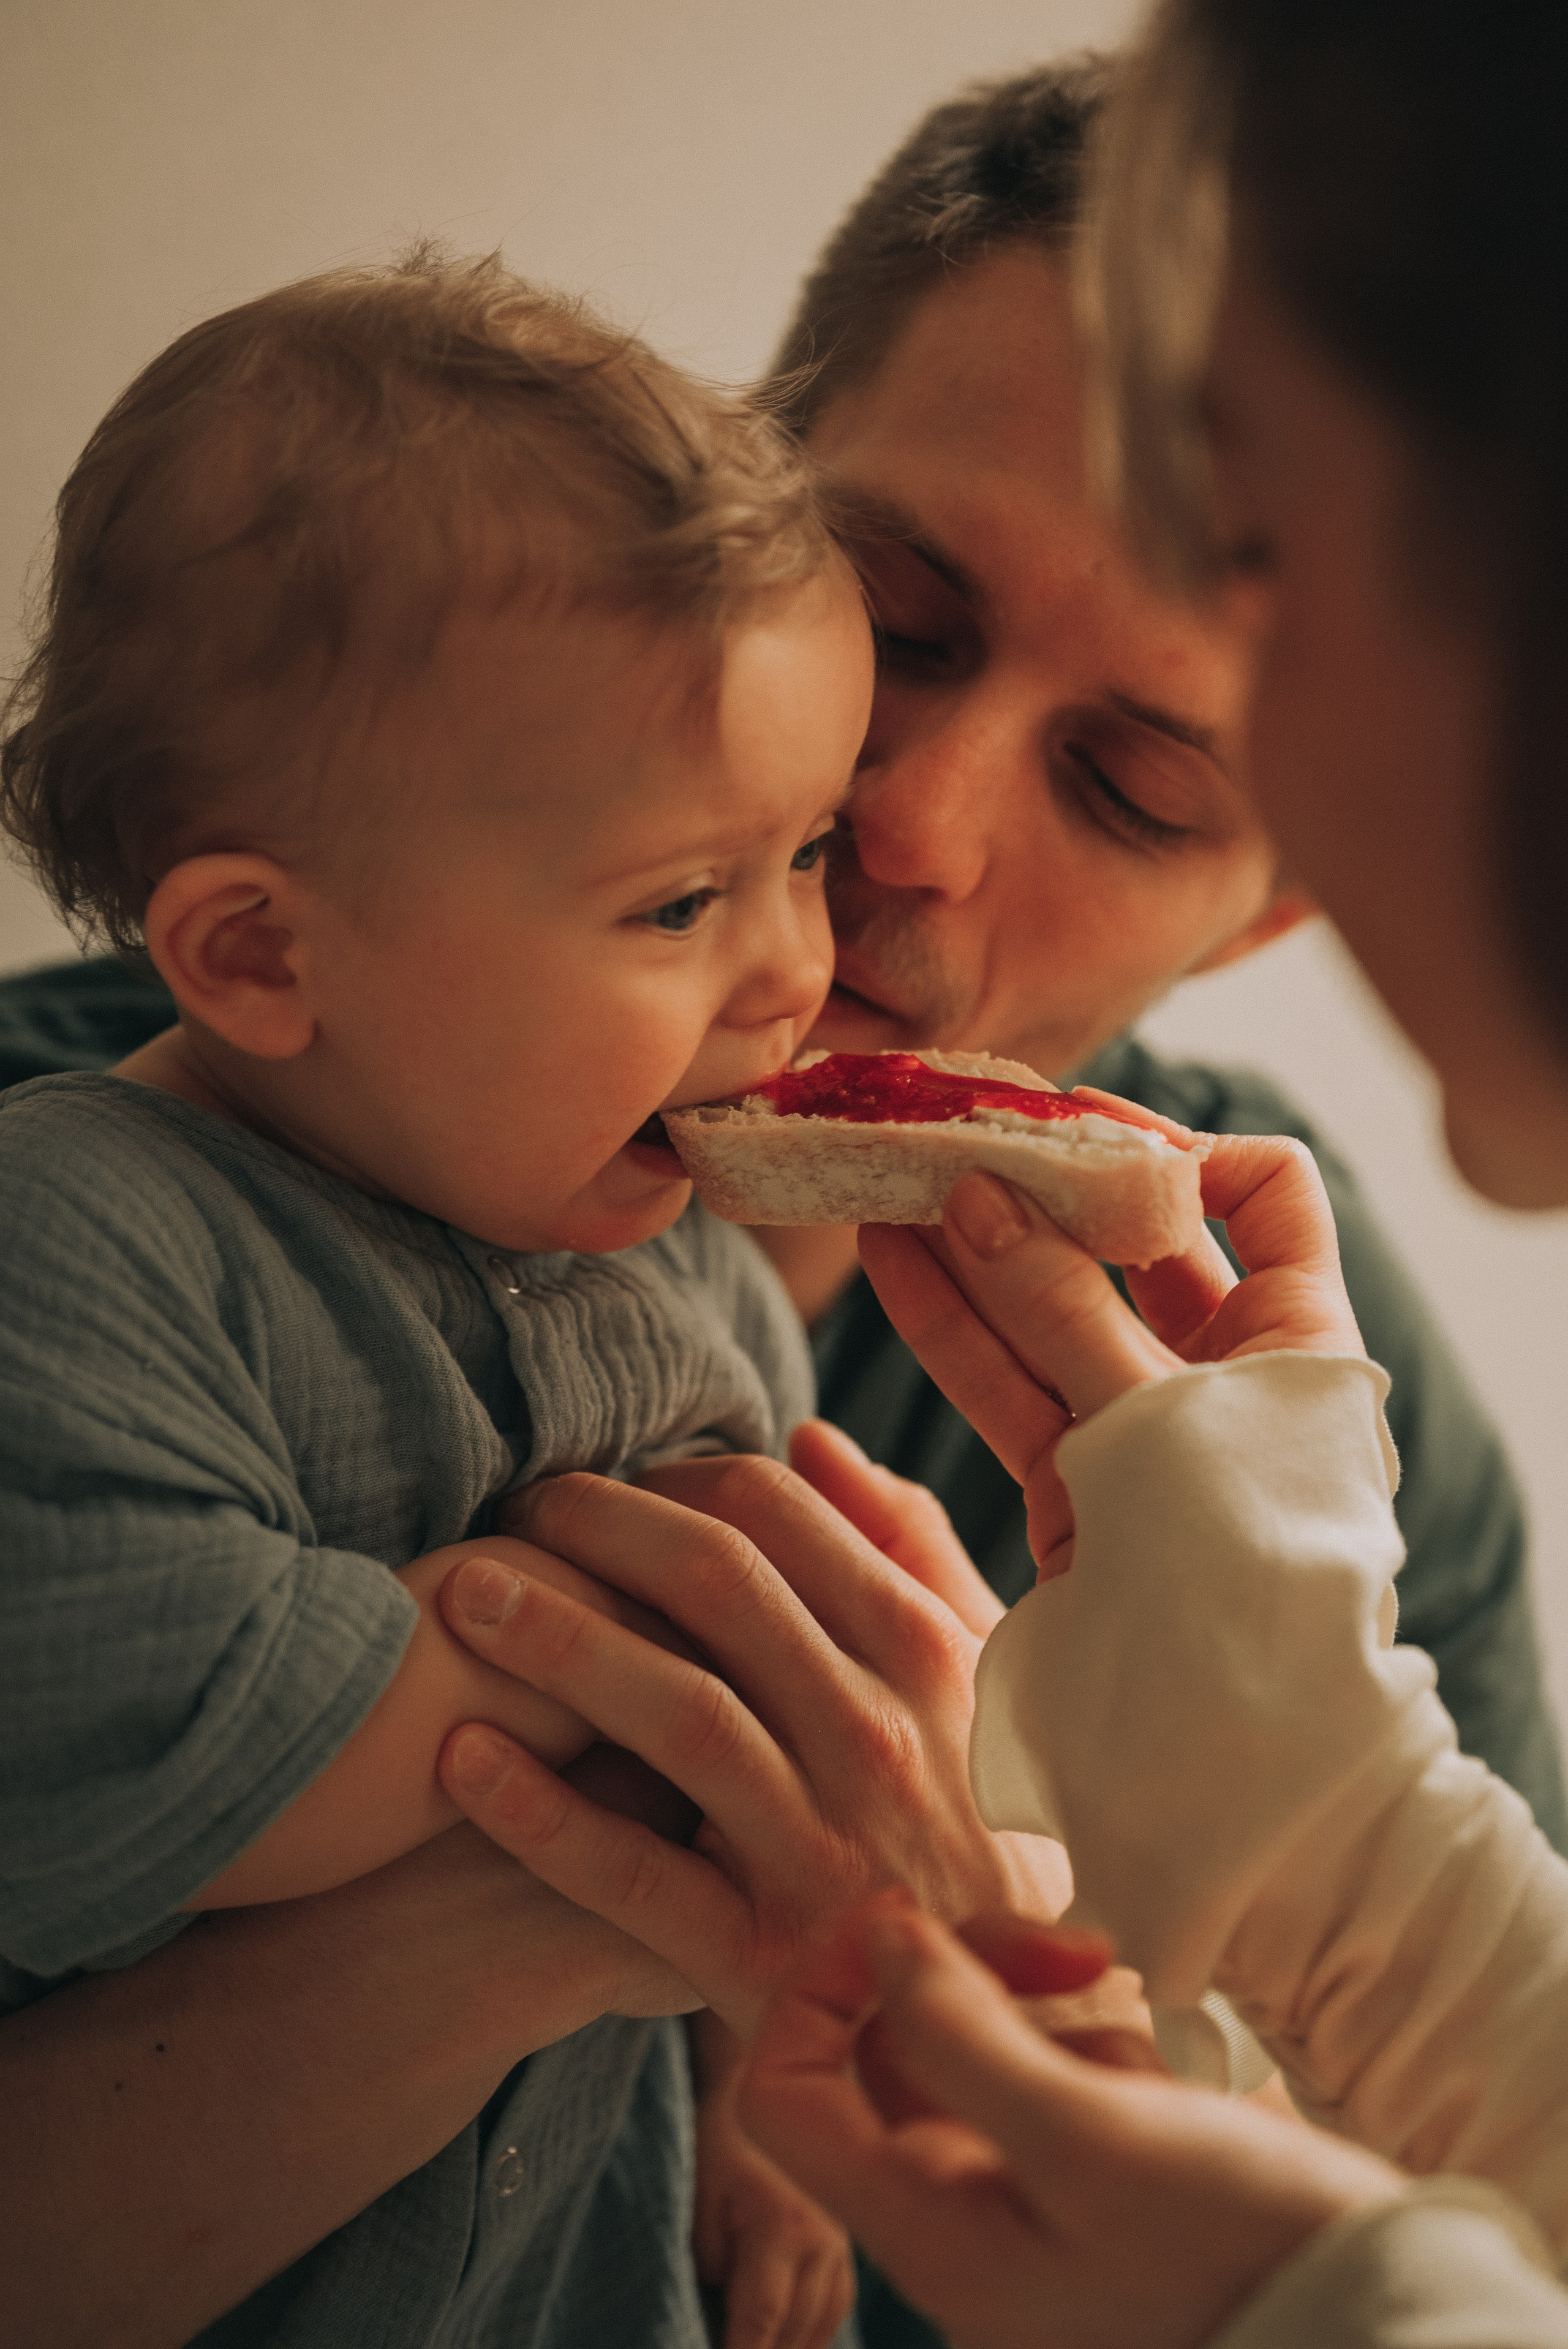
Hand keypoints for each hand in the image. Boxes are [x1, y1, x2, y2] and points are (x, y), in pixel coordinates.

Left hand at [432, 1454, 1071, 2032]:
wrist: (1018, 2035)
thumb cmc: (989, 1828)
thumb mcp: (988, 1680)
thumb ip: (911, 1549)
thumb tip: (814, 1442)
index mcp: (926, 1654)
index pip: (780, 1514)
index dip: (670, 1480)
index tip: (606, 1484)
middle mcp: (879, 1736)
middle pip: (718, 1584)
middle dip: (600, 1528)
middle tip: (516, 1512)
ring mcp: (823, 1849)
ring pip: (677, 1712)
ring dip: (556, 1642)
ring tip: (461, 1596)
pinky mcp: (764, 1962)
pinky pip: (635, 1875)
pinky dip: (541, 1815)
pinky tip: (460, 1759)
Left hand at [691, 2008, 854, 2348]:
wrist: (766, 2080)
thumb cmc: (720, 2138)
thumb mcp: (699, 2195)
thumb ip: (708, 2259)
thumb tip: (718, 2310)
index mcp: (782, 2230)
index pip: (760, 2323)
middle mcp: (823, 2244)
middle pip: (794, 2336)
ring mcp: (842, 2245)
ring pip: (821, 2328)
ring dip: (788, 2347)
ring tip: (755, 2344)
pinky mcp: (848, 2243)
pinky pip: (836, 2308)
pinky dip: (811, 2332)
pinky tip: (787, 2338)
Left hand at [741, 1893, 1403, 2348]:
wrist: (1373, 2323)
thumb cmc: (1235, 2248)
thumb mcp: (1092, 2133)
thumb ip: (962, 2032)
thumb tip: (877, 1935)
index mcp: (928, 2226)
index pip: (785, 2093)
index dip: (819, 1990)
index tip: (907, 1923)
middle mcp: (959, 2223)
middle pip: (887, 2053)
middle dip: (964, 1973)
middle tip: (1069, 1946)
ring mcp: (1027, 2210)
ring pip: (976, 2056)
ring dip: (1043, 2012)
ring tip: (1133, 2027)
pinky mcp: (1094, 2192)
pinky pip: (1054, 2088)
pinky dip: (1098, 2057)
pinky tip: (1168, 2083)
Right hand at [859, 1121, 1362, 1572]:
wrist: (1231, 1759)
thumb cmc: (1235, 1572)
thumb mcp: (1154, 1417)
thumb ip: (1058, 1306)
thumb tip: (972, 1195)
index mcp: (1296, 1332)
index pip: (1261, 1188)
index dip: (1180, 1146)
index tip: (1078, 1137)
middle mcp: (1223, 1367)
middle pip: (1128, 1242)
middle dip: (1039, 1187)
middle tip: (949, 1133)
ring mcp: (1141, 1426)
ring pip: (1048, 1309)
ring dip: (971, 1247)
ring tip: (886, 1180)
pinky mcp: (1075, 1481)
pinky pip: (1008, 1382)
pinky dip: (951, 1325)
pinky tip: (887, 1260)